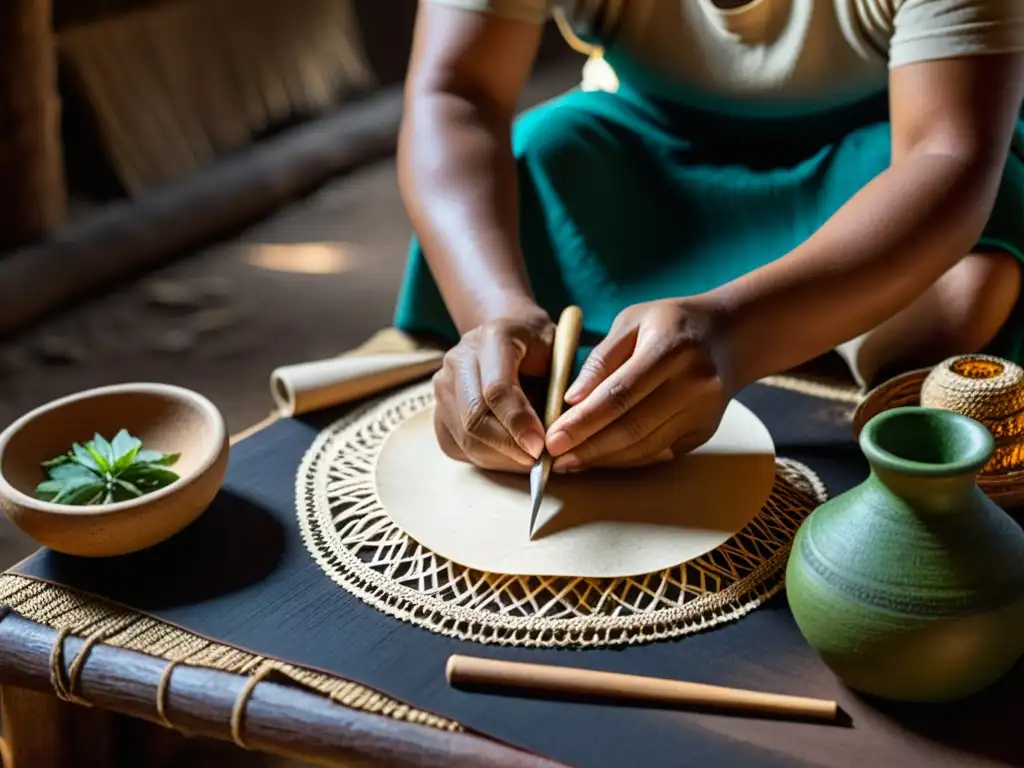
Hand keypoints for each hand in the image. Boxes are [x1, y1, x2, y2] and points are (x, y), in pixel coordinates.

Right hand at [433, 307, 553, 471]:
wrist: (510, 334)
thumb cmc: (541, 349)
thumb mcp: (558, 357)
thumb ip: (557, 391)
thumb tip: (554, 438)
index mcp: (492, 337)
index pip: (496, 389)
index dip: (518, 423)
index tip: (540, 447)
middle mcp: (458, 358)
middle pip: (473, 417)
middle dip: (508, 446)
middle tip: (537, 460)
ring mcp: (442, 385)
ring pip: (464, 437)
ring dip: (499, 457)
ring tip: (527, 460)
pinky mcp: (438, 411)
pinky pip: (457, 446)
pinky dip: (486, 459)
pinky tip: (509, 456)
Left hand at [545, 298, 730, 470]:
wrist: (728, 337)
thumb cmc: (670, 324)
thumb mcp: (632, 321)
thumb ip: (601, 360)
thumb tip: (570, 400)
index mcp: (672, 349)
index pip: (620, 394)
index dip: (583, 421)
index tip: (553, 437)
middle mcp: (695, 384)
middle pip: (632, 427)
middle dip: (588, 447)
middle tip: (554, 457)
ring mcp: (704, 412)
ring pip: (644, 447)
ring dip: (603, 459)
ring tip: (570, 461)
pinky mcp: (704, 432)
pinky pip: (657, 453)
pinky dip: (625, 459)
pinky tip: (599, 457)